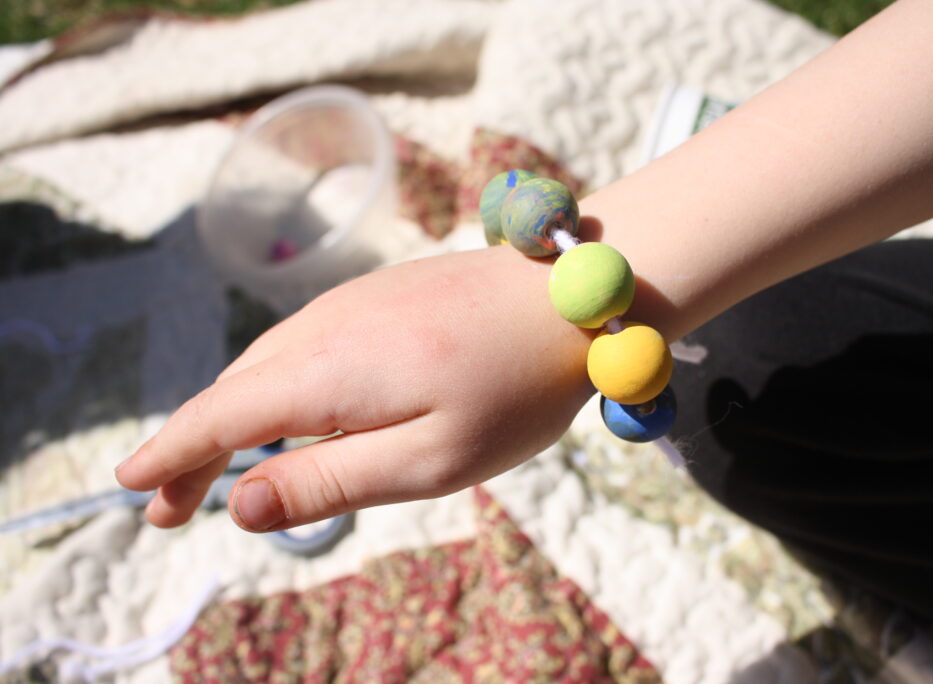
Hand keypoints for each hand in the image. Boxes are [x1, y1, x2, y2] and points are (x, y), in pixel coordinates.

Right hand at [115, 247, 593, 530]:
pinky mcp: (377, 298)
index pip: (220, 417)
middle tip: (168, 507)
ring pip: (266, 366)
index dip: (171, 456)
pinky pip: (303, 347)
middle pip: (234, 393)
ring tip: (217, 468)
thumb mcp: (426, 459)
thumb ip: (327, 480)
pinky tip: (288, 414)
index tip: (133, 487)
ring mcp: (350, 305)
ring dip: (233, 418)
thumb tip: (237, 506)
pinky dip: (274, 388)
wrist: (573, 295)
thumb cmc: (512, 388)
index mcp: (325, 371)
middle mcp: (322, 327)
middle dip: (195, 450)